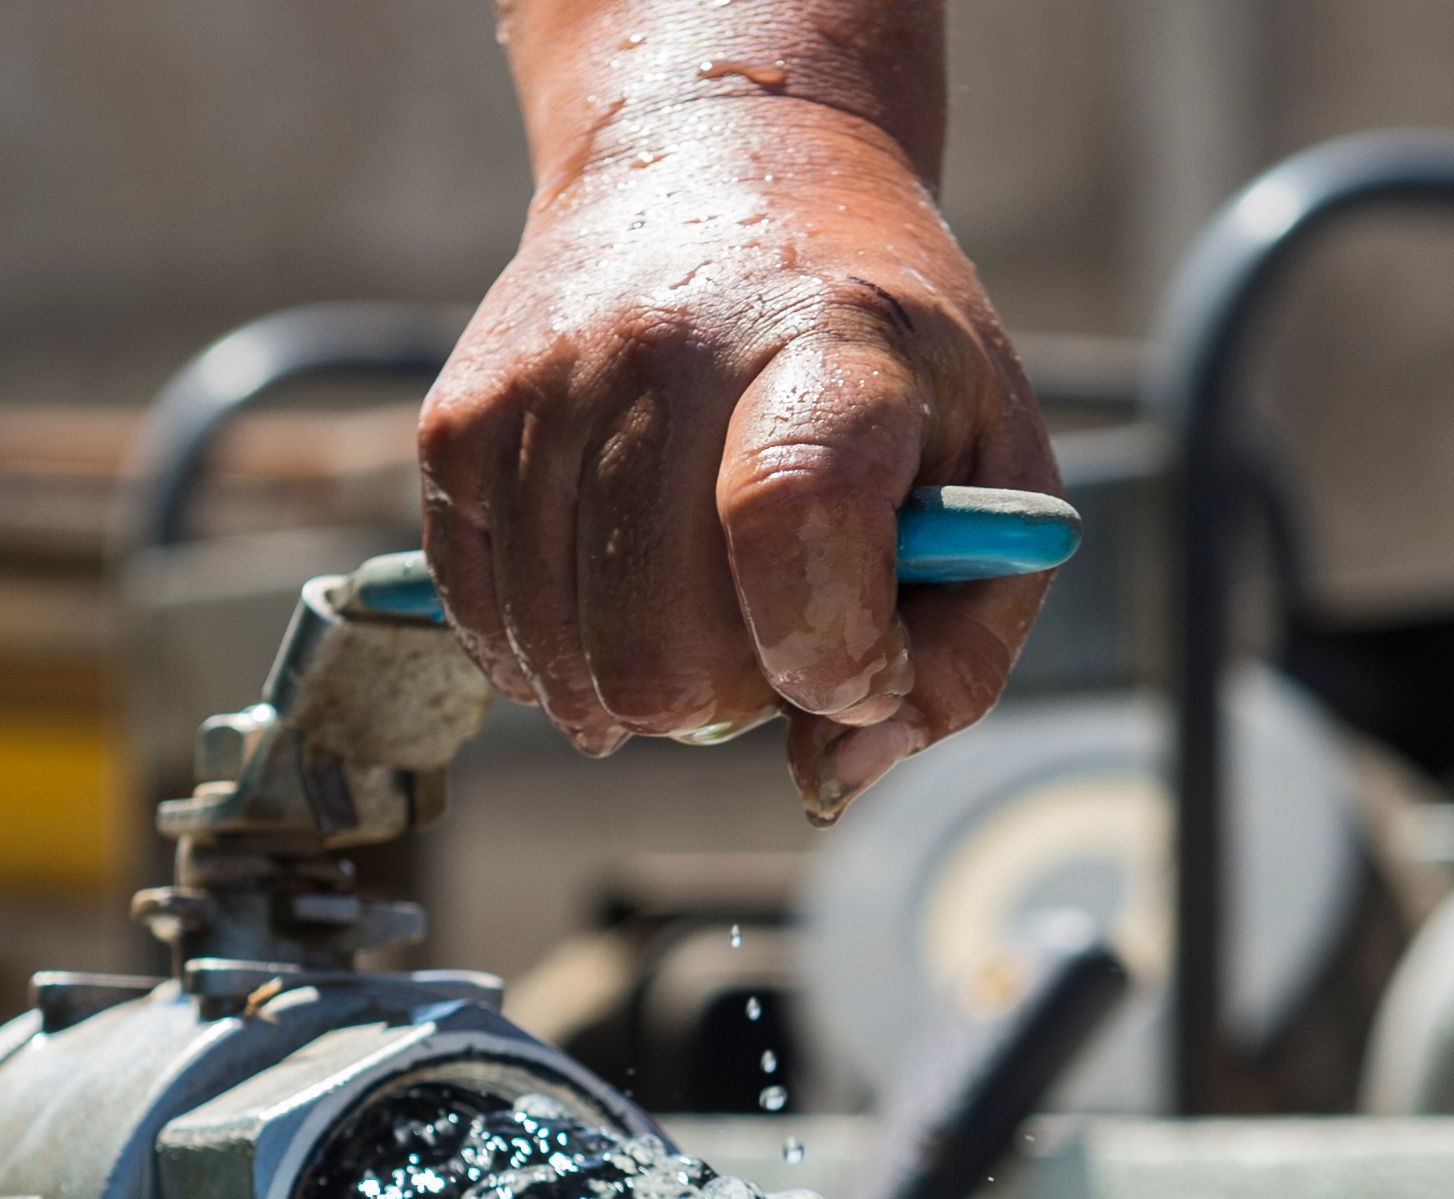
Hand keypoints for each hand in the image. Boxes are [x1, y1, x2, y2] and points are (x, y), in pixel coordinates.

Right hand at [417, 93, 1058, 819]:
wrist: (726, 168)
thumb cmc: (886, 357)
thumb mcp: (992, 472)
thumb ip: (956, 654)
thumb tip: (831, 776)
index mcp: (830, 347)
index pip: (792, 524)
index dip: (830, 652)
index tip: (863, 663)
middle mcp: (667, 349)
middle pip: (663, 644)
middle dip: (734, 697)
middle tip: (772, 637)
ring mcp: (547, 381)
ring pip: (570, 659)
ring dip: (641, 686)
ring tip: (697, 609)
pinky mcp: (460, 415)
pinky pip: (480, 615)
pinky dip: (548, 659)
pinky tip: (605, 618)